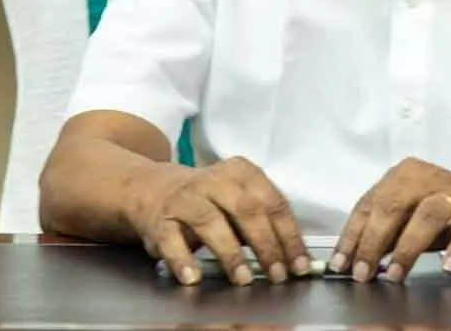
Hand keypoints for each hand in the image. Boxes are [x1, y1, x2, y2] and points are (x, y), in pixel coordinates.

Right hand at [126, 156, 310, 286]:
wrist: (153, 188)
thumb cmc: (207, 199)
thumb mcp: (237, 198)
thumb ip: (262, 222)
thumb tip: (291, 258)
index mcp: (241, 173)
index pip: (273, 202)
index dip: (289, 235)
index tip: (298, 263)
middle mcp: (214, 180)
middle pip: (246, 210)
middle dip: (265, 244)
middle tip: (277, 273)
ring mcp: (186, 198)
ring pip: (211, 222)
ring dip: (230, 253)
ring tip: (244, 278)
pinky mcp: (160, 219)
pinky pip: (171, 240)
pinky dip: (183, 260)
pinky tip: (194, 277)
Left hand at [330, 158, 450, 283]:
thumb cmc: (447, 214)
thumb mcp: (411, 219)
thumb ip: (385, 233)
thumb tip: (352, 260)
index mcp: (404, 175)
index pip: (370, 203)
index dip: (353, 235)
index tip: (340, 264)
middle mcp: (429, 178)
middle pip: (394, 205)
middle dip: (373, 242)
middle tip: (363, 273)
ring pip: (428, 213)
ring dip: (407, 246)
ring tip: (395, 274)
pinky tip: (447, 266)